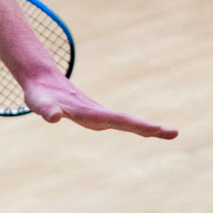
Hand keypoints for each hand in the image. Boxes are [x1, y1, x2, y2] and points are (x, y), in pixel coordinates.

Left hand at [24, 69, 177, 139]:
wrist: (42, 80)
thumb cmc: (38, 95)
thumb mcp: (39, 104)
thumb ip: (47, 110)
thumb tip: (55, 118)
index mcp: (88, 111)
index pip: (116, 119)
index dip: (135, 125)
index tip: (155, 129)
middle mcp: (97, 112)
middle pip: (126, 120)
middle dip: (149, 128)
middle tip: (174, 133)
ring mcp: (98, 113)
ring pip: (126, 120)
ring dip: (147, 128)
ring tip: (171, 133)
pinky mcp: (95, 115)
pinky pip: (119, 121)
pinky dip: (136, 126)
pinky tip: (148, 131)